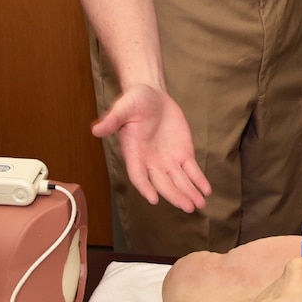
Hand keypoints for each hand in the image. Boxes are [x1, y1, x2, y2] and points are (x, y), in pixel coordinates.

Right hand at [91, 83, 211, 212]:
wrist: (151, 95)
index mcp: (134, 154)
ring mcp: (168, 160)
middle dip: (175, 195)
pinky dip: (199, 180)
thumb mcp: (122, 108)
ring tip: (200, 204)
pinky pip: (192, 170)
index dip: (145, 187)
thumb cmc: (133, 101)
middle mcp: (151, 162)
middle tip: (187, 207)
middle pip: (163, 183)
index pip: (138, 176)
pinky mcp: (183, 153)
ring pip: (179, 180)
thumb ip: (112, 120)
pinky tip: (206, 191)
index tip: (153, 199)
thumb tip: (96, 129)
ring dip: (189, 193)